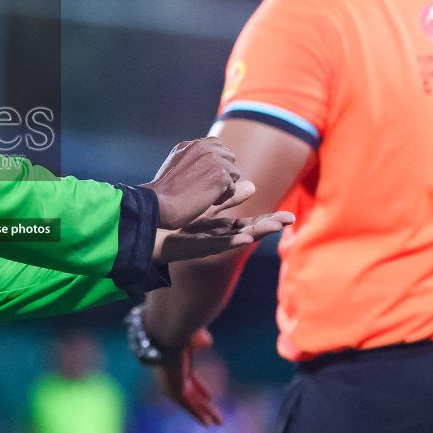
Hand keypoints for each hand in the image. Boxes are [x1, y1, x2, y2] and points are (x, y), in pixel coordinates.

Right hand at [141, 138, 245, 228]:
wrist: (158, 204)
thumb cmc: (164, 194)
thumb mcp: (176, 168)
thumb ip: (194, 161)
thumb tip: (221, 169)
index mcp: (190, 145)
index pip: (216, 145)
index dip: (215, 162)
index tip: (202, 176)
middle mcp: (202, 147)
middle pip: (229, 157)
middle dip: (222, 173)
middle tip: (204, 187)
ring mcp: (212, 159)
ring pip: (234, 173)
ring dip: (223, 187)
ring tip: (204, 195)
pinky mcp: (220, 175)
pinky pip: (233, 188)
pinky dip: (222, 198)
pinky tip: (205, 201)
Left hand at [151, 209, 294, 262]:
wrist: (143, 228)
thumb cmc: (171, 218)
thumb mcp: (203, 205)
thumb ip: (226, 197)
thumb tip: (252, 185)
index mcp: (217, 226)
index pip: (247, 223)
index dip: (267, 220)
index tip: (289, 218)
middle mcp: (214, 236)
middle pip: (246, 231)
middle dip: (268, 226)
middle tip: (289, 221)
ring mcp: (204, 242)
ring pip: (235, 238)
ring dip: (255, 233)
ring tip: (274, 227)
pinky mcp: (192, 247)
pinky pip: (214, 243)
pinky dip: (231, 241)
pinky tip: (246, 238)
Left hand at [155, 328, 223, 425]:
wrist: (167, 331)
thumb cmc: (179, 328)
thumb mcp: (193, 335)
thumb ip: (200, 340)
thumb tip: (206, 341)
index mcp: (175, 360)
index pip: (187, 378)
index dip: (199, 388)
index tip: (208, 396)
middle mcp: (171, 373)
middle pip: (188, 392)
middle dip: (201, 403)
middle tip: (212, 413)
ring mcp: (171, 381)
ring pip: (190, 401)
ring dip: (204, 412)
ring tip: (217, 423)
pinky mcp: (173, 389)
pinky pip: (188, 405)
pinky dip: (199, 413)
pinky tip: (209, 423)